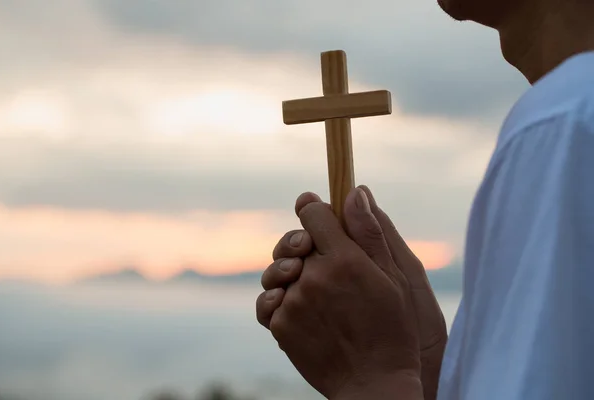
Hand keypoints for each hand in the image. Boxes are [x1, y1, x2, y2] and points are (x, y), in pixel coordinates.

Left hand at [256, 188, 422, 398]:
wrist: (373, 384)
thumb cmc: (392, 329)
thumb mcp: (394, 277)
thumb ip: (369, 232)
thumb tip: (355, 190)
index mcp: (344, 259)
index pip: (314, 214)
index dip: (315, 210)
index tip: (316, 212)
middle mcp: (314, 276)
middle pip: (292, 241)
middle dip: (302, 243)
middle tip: (313, 254)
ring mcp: (293, 302)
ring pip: (278, 271)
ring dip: (290, 273)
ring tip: (307, 284)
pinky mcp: (280, 325)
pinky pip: (269, 301)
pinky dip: (280, 301)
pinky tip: (297, 306)